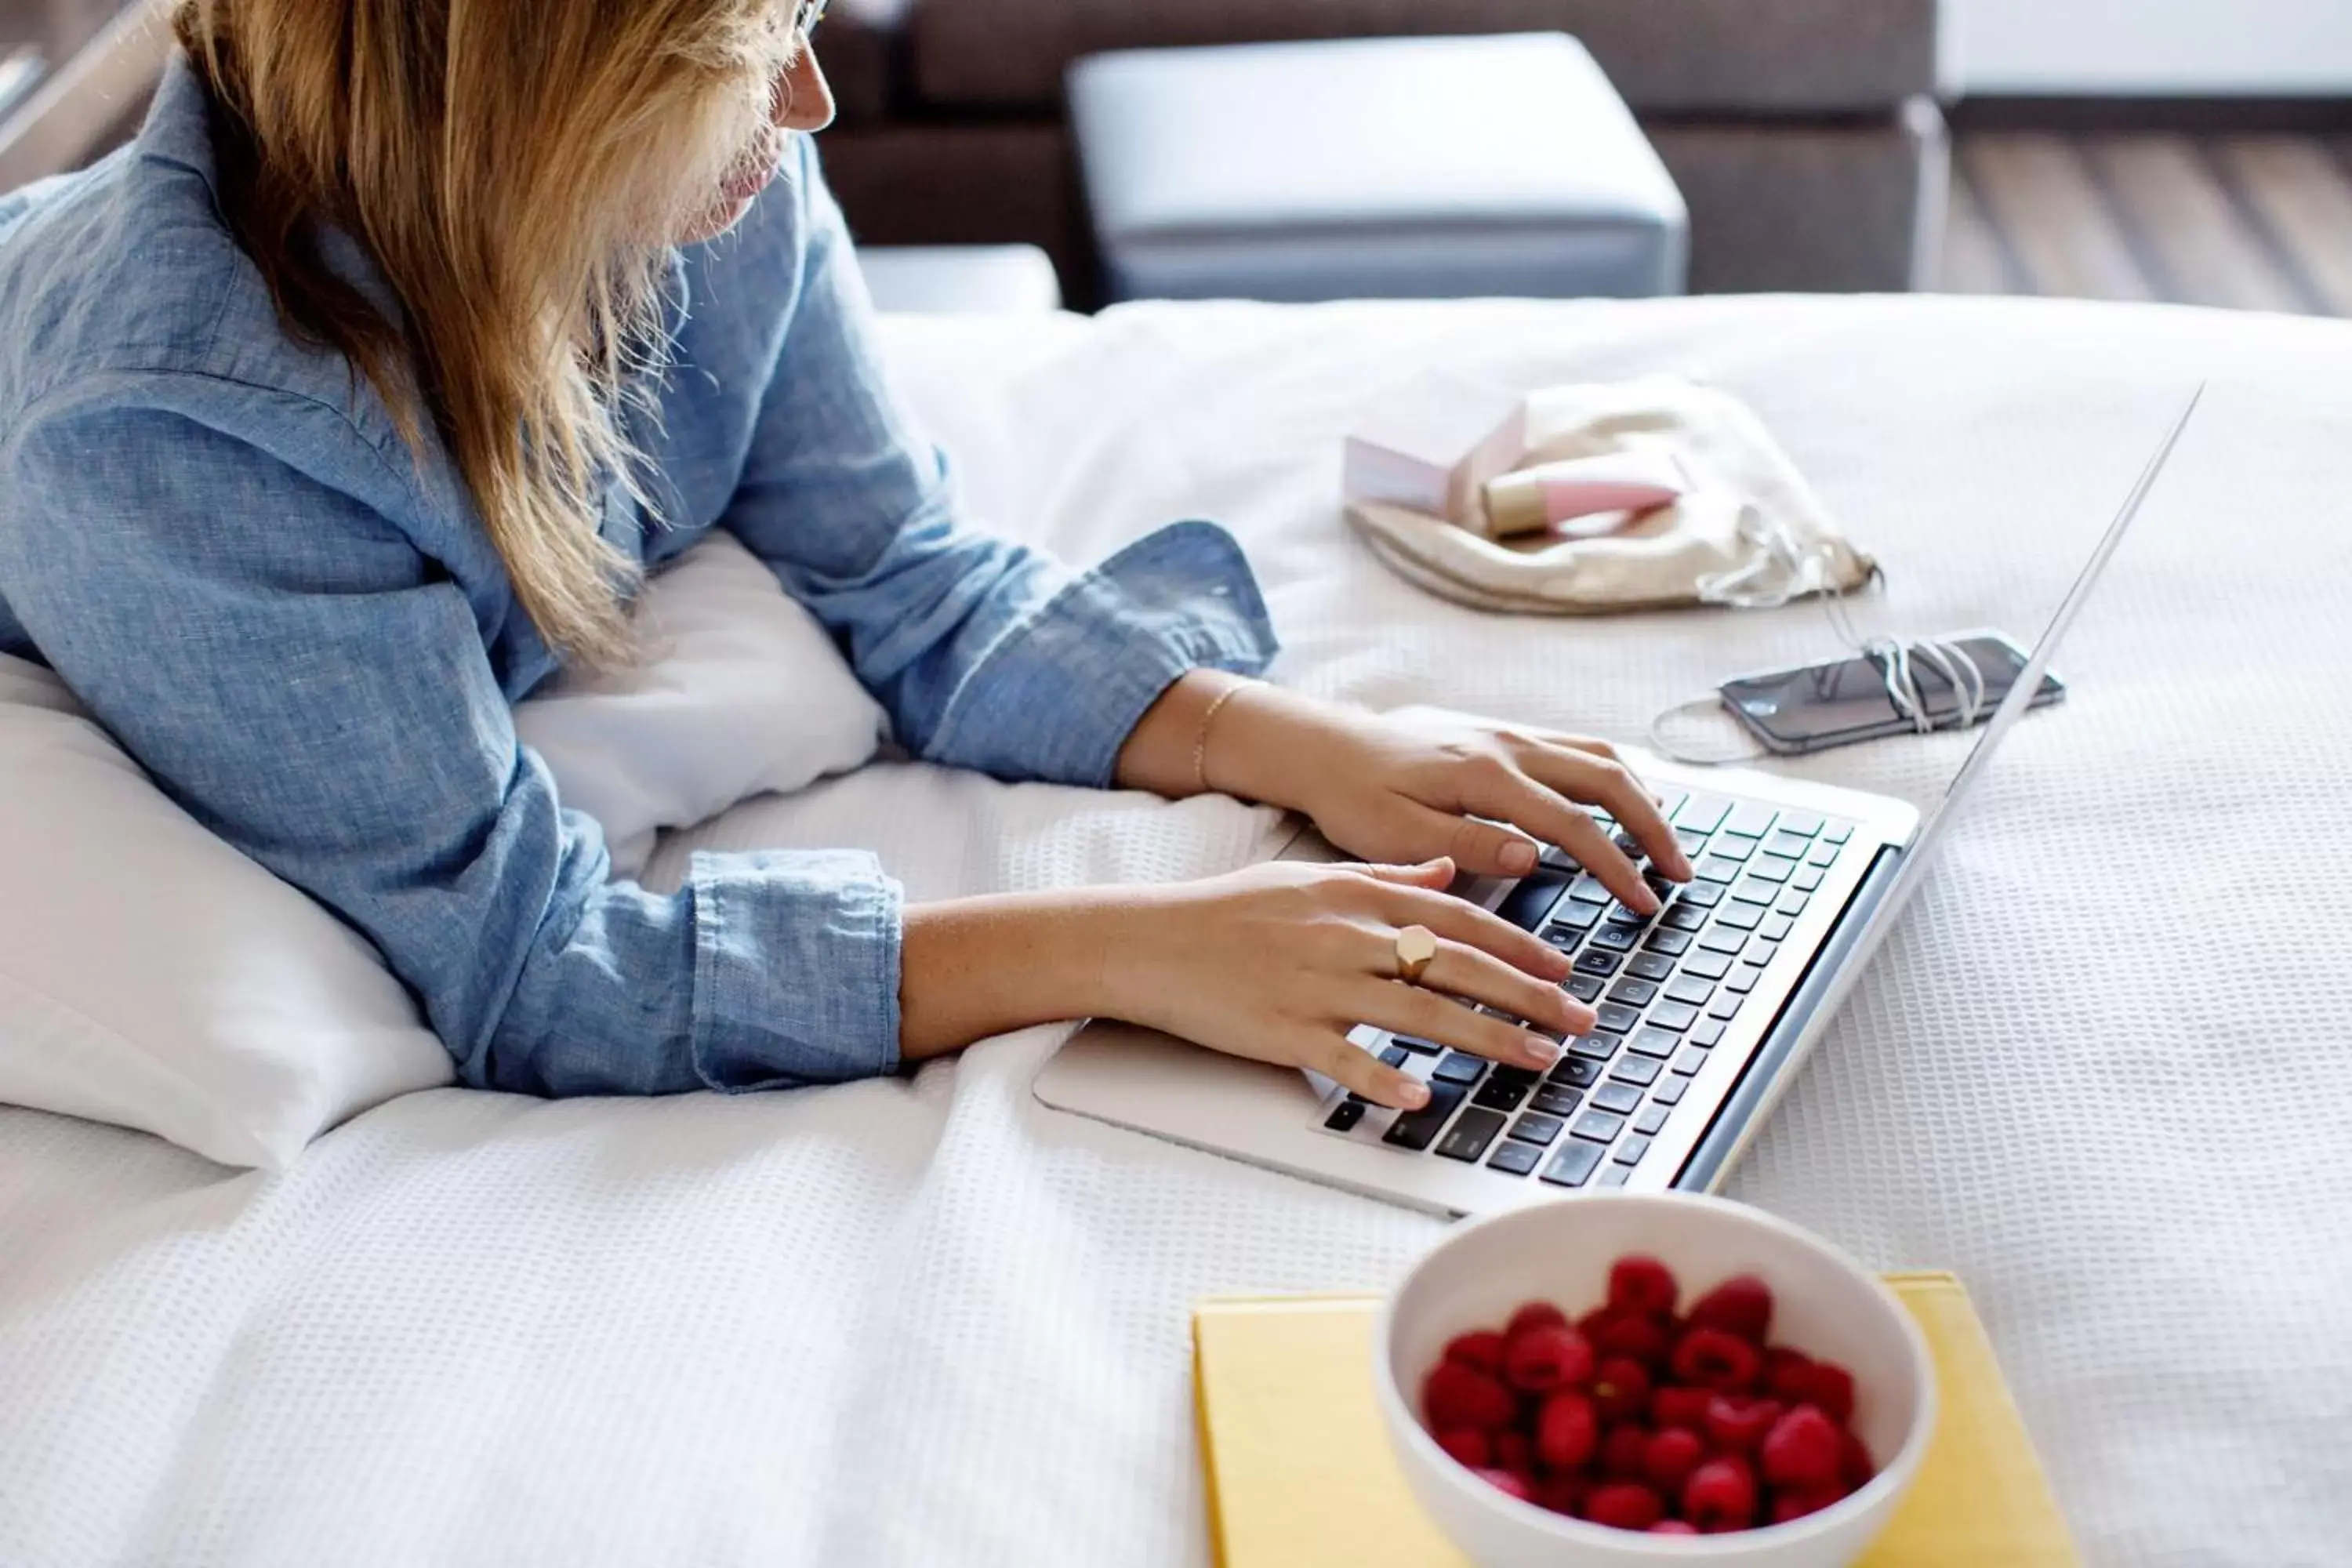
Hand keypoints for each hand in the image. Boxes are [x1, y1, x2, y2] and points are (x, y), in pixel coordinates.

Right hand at [1096, 855, 1594, 1108]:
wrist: (1150, 939)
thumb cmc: (1229, 911)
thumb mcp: (1311, 876)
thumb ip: (1387, 875)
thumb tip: (1448, 868)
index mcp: (1356, 895)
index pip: (1458, 917)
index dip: (1520, 946)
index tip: (1566, 971)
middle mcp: (1347, 935)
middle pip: (1456, 964)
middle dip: (1529, 996)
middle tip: (1581, 1022)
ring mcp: (1316, 984)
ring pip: (1419, 1010)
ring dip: (1487, 1037)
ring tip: (1537, 1061)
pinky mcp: (1282, 1030)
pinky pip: (1344, 1059)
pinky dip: (1385, 1078)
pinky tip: (1424, 1097)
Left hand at [1209, 691, 1692, 912]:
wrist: (1324, 748)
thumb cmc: (1352, 798)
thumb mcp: (1395, 836)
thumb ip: (1466, 846)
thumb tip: (1534, 857)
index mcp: (1485, 777)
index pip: (1574, 825)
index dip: (1617, 868)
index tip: (1645, 903)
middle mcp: (1508, 746)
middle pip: (1608, 779)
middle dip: (1654, 828)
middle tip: (1681, 875)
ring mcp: (1510, 734)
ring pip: (1600, 755)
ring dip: (1643, 797)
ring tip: (1666, 844)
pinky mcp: (1505, 734)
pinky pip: (1578, 746)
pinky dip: (1615, 775)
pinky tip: (1625, 804)